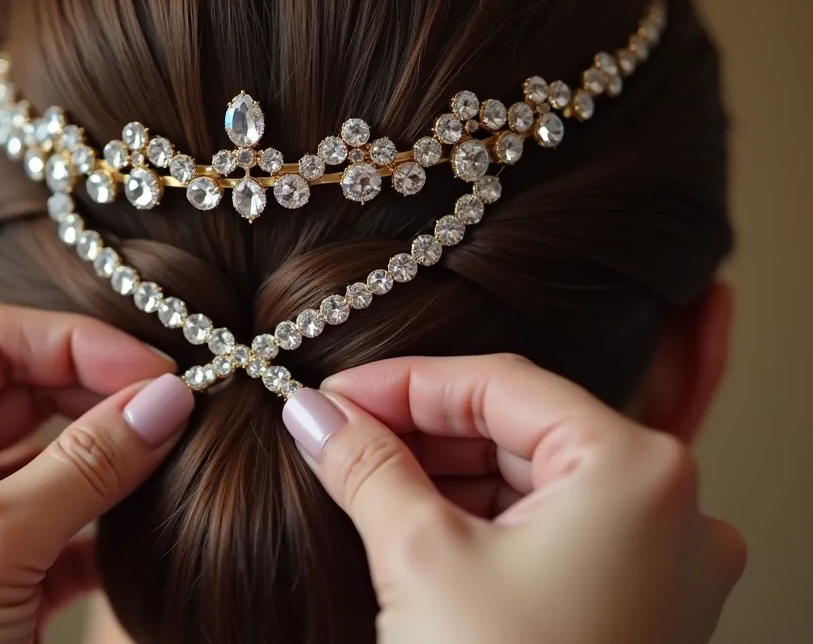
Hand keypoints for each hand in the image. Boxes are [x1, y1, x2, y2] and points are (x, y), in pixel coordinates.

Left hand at [0, 304, 194, 643]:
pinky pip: (62, 515)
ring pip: (50, 453)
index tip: (158, 368)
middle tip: (182, 406)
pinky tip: (148, 519)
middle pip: (24, 389)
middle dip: (102, 393)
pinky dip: (107, 516)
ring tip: (177, 451)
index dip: (75, 344)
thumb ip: (82, 465)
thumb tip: (168, 397)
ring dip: (112, 452)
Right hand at [282, 354, 745, 643]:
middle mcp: (669, 508)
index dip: (402, 381)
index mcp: (636, 471)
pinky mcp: (633, 604)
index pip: (500, 384)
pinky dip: (479, 519)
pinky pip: (550, 530)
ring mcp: (658, 561)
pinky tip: (411, 520)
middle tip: (335, 432)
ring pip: (532, 480)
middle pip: (519, 429)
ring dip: (443, 474)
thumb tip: (316, 413)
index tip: (331, 392)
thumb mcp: (418, 558)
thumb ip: (365, 464)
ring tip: (361, 475)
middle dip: (419, 429)